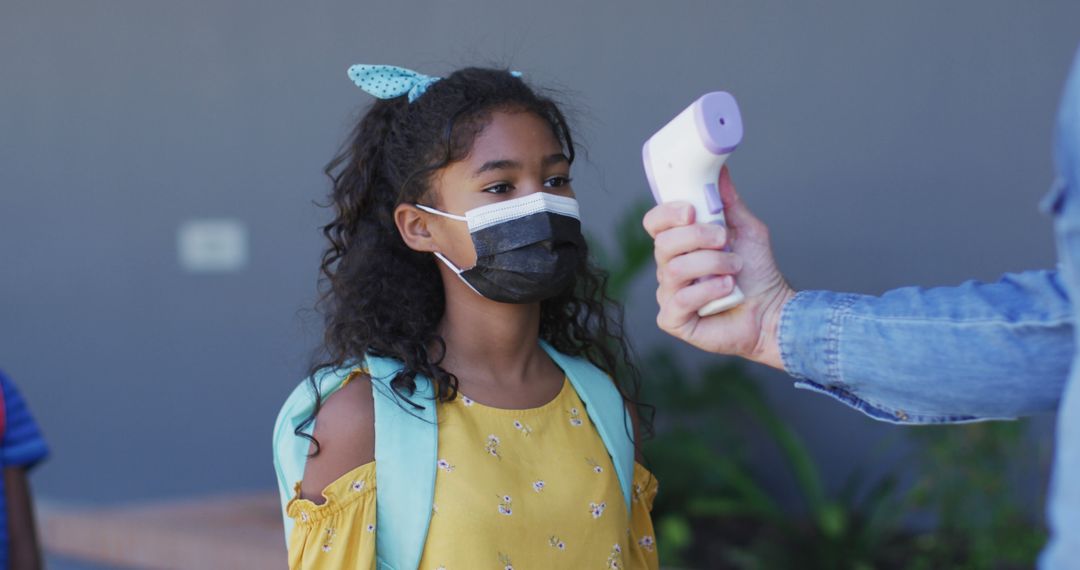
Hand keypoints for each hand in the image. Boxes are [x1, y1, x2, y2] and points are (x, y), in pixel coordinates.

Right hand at [643, 166, 795, 369]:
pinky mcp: (674, 319)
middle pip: (663, 244)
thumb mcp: (746, 229)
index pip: (654, 223)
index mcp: (680, 244)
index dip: (666, 214)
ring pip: (673, 269)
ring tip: (734, 268)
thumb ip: (729, 202)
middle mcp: (668, 268)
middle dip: (697, 237)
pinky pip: (679, 300)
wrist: (773, 310)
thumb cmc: (757, 272)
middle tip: (723, 240)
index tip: (691, 210)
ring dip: (711, 264)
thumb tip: (721, 170)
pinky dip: (708, 291)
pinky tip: (727, 290)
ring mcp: (669, 294)